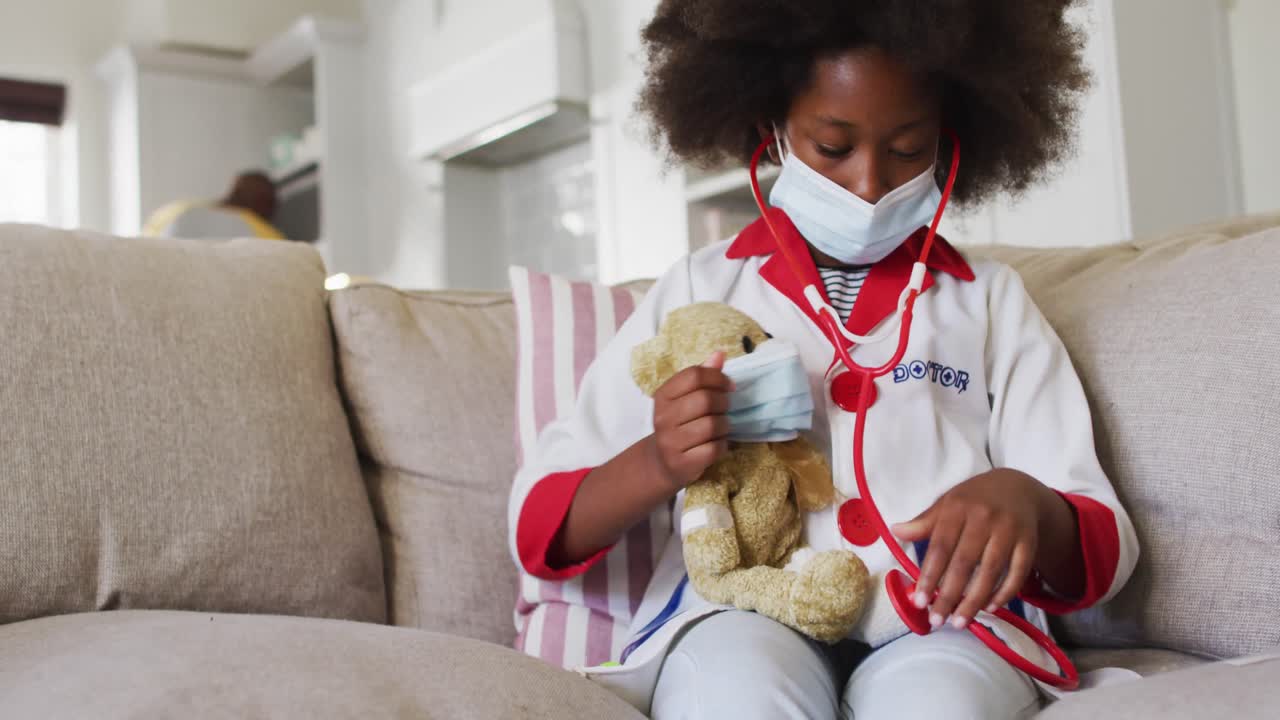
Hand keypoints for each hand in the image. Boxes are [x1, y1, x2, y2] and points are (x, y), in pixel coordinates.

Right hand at [648, 352, 734, 488]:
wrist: (662, 463)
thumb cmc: (679, 425)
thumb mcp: (684, 399)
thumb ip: (702, 377)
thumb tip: (720, 354)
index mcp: (662, 396)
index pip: (693, 375)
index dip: (717, 377)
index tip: (728, 386)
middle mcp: (662, 417)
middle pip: (705, 399)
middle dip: (723, 403)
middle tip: (724, 408)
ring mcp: (670, 442)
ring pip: (712, 425)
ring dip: (724, 425)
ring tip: (720, 428)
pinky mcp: (682, 463)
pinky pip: (714, 448)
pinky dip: (723, 445)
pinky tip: (717, 444)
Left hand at [891, 469, 1049, 629]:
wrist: (1017, 487)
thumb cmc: (973, 500)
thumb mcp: (947, 504)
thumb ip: (924, 522)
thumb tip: (895, 531)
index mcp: (957, 508)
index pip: (940, 547)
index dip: (929, 576)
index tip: (920, 601)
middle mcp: (984, 518)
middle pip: (964, 563)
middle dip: (949, 595)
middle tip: (937, 620)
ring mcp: (1009, 530)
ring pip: (991, 571)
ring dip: (975, 600)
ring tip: (960, 622)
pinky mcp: (1029, 542)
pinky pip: (1017, 572)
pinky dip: (1005, 592)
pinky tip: (990, 608)